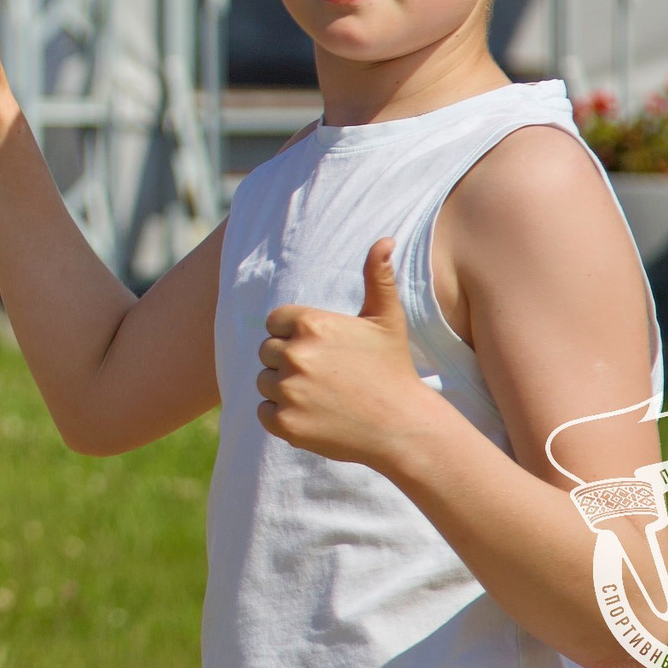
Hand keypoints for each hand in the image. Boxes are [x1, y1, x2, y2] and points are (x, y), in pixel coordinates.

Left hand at [255, 239, 439, 468]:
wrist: (403, 427)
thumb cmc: (394, 369)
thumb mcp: (387, 319)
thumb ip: (378, 276)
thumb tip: (385, 240)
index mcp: (310, 324)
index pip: (274, 322)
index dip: (293, 335)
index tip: (321, 350)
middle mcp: (294, 355)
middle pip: (266, 351)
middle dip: (289, 361)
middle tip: (324, 375)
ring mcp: (288, 391)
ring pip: (264, 382)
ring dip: (284, 389)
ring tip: (322, 395)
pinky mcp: (285, 423)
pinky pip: (264, 412)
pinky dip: (282, 415)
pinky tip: (314, 415)